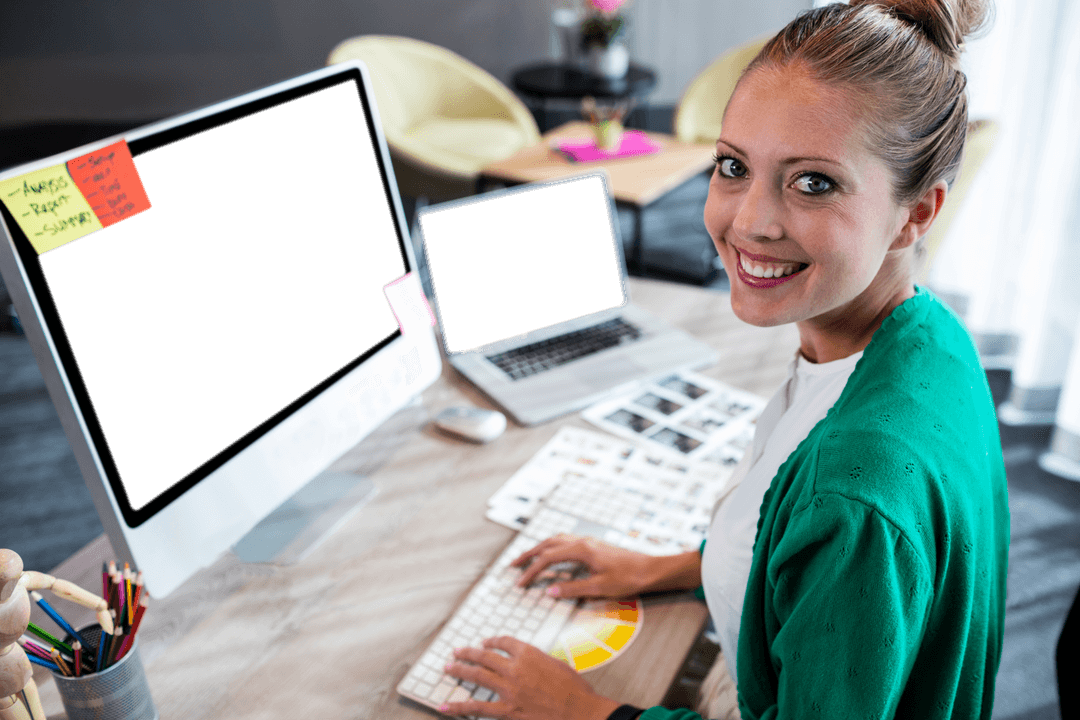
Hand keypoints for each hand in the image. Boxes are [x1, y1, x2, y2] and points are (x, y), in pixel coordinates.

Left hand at [440, 636, 619, 719]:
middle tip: (457, 651)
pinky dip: (460, 706)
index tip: (485, 643)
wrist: (581, 711)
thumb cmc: (575, 690)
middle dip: (468, 653)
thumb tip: (527, 663)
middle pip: (485, 656)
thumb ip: (537, 661)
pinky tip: (446, 706)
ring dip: (460, 670)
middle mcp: (516, 668)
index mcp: (529, 653)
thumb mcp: (557, 664)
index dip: (492, 641)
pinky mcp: (507, 711)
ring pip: (478, 675)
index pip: (504, 642)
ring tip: (448, 667)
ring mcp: (509, 690)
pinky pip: (478, 707)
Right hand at [511, 534, 650, 598]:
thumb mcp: (599, 588)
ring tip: (528, 559)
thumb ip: (571, 589)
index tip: (520, 583)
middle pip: (548, 544)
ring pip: (556, 540)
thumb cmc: (629, 578)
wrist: (650, 570)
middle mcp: (583, 541)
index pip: (547, 558)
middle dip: (529, 555)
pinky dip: (553, 547)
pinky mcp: (594, 546)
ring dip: (540, 549)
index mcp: (581, 550)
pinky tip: (553, 555)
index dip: (531, 571)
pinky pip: (566, 542)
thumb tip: (548, 590)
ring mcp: (589, 542)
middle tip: (513, 566)